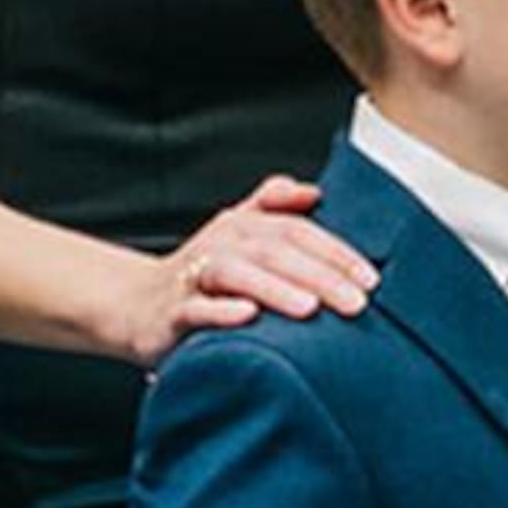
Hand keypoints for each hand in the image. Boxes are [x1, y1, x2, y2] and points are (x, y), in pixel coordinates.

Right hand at [108, 175, 376, 363]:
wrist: (136, 305)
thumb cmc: (205, 273)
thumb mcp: (239, 234)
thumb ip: (275, 207)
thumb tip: (314, 191)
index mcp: (243, 225)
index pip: (297, 232)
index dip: (336, 253)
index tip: (372, 280)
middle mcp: (219, 244)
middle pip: (273, 252)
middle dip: (319, 276)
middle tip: (356, 302)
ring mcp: (192, 277)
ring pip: (234, 275)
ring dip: (275, 289)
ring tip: (309, 308)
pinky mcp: (170, 312)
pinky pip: (193, 309)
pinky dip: (219, 311)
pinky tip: (247, 316)